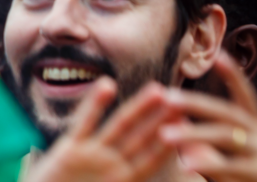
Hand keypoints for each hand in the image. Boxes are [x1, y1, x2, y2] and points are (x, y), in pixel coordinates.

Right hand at [26, 79, 177, 181]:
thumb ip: (133, 181)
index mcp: (126, 179)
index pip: (152, 159)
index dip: (169, 144)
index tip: (188, 126)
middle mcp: (112, 164)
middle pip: (142, 137)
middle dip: (161, 119)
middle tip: (182, 99)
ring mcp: (92, 154)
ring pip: (120, 125)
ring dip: (138, 107)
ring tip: (157, 89)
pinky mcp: (68, 150)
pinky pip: (84, 124)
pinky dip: (94, 105)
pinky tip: (107, 85)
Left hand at [161, 54, 256, 181]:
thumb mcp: (234, 166)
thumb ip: (209, 151)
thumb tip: (181, 136)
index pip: (246, 96)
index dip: (233, 75)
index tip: (218, 54)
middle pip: (229, 114)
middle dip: (197, 104)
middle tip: (167, 98)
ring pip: (228, 137)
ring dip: (195, 132)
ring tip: (166, 134)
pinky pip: (233, 168)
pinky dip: (210, 163)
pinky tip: (186, 162)